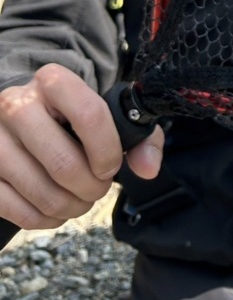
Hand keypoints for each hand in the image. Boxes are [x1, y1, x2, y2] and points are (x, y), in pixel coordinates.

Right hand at [0, 64, 163, 231]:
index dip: (108, 150)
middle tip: (98, 188)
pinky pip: (17, 210)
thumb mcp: (107, 113)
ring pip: (42, 192)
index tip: (112, 166)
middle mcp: (16, 105)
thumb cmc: (72, 116)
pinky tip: (55, 208)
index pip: (90, 115)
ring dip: (71, 206)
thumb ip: (138, 137)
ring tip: (80, 199)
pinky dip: (44, 218)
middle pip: (64, 164)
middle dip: (92, 187)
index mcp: (53, 81)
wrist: (25, 112)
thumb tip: (148, 168)